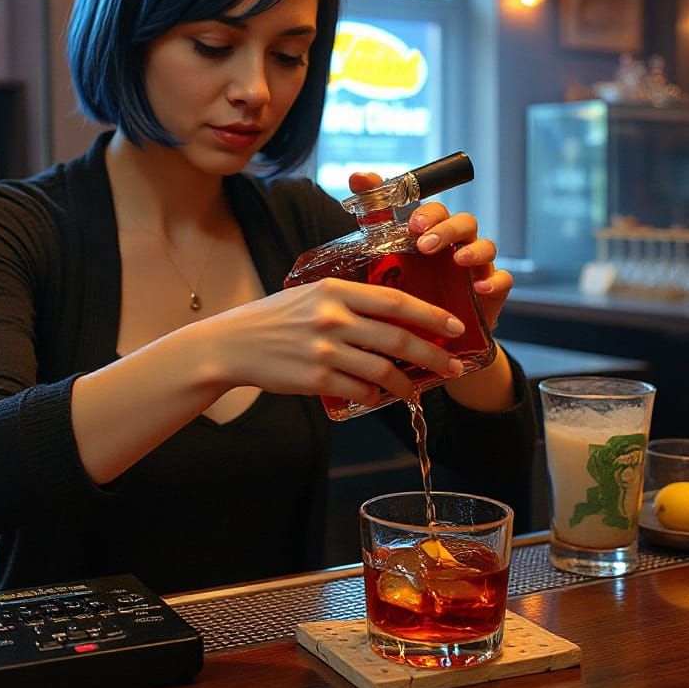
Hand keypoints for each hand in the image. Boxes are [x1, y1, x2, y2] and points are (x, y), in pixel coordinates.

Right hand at [209, 275, 467, 408]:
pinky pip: (359, 391)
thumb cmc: (273, 318)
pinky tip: (378, 396)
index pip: (395, 301)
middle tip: (453, 367)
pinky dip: (375, 396)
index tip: (456, 326)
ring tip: (416, 390)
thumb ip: (347, 300)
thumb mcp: (309, 295)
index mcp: (334, 291)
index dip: (431, 315)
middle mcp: (333, 318)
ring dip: (407, 383)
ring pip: (383, 370)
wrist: (233, 344)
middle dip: (433, 355)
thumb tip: (391, 312)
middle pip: (398, 338)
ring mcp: (324, 350)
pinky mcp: (315, 379)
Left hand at [349, 171, 511, 331]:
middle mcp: (453, 246)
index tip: (405, 215)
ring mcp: (475, 267)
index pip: (428, 209)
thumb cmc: (407, 299)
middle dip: (442, 226)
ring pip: (484, 244)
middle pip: (458, 221)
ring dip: (472, 249)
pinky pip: (502, 280)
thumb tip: (355, 181)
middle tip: (421, 239)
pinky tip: (479, 288)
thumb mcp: (380, 270)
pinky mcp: (491, 292)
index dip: (417, 203)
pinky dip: (494, 281)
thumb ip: (370, 231)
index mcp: (427, 236)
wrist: (432, 344)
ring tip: (457, 260)